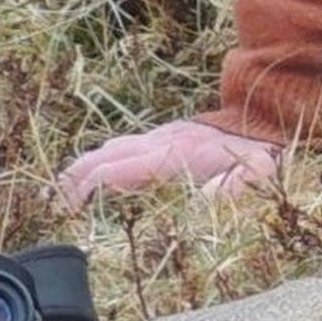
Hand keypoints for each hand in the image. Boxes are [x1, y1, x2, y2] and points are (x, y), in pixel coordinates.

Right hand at [57, 119, 284, 204]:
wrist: (266, 111)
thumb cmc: (264, 149)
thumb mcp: (262, 168)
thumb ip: (239, 184)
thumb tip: (207, 201)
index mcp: (177, 154)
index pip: (122, 169)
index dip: (93, 188)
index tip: (71, 209)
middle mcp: (160, 142)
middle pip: (103, 158)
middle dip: (74, 182)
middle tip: (54, 209)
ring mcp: (158, 136)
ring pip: (107, 150)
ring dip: (81, 171)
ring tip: (60, 197)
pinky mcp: (160, 137)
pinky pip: (120, 148)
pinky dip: (98, 162)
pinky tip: (87, 179)